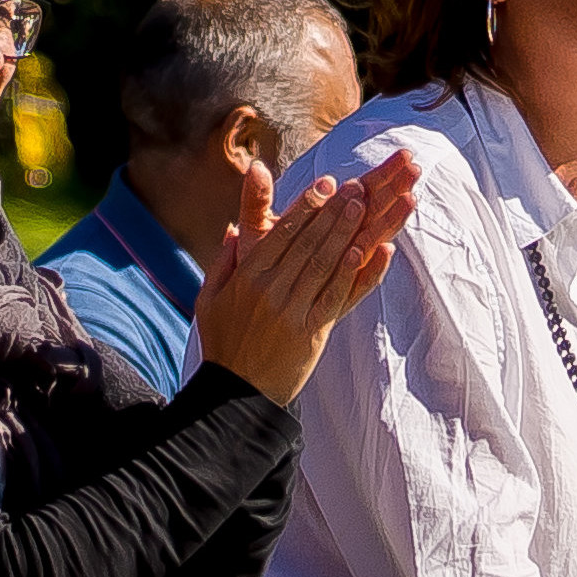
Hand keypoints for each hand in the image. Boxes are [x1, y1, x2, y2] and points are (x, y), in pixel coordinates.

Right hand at [196, 151, 417, 402]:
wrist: (236, 393)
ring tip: (364, 205)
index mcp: (247, 278)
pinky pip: (335, 296)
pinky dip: (352, 272)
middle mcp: (270, 290)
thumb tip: (232, 227)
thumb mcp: (210, 299)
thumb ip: (223, 261)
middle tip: (354, 185)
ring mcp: (293, 311)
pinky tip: (366, 250)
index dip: (305, 206)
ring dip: (345, 232)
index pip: (280, 234)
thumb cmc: (224, 343)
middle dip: (332, 211)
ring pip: (324, 263)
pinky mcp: (312, 332)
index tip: (325, 183)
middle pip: (307, 242)